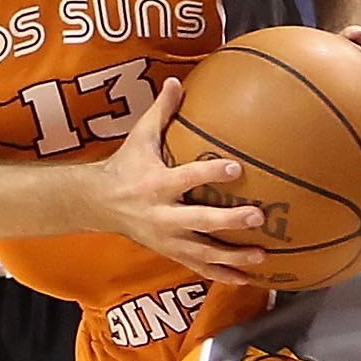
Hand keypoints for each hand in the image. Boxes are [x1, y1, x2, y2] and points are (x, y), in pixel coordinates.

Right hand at [87, 77, 270, 281]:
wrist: (99, 204)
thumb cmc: (126, 165)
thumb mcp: (139, 137)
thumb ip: (160, 111)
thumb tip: (176, 81)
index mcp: (157, 184)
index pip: (187, 178)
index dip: (210, 173)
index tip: (236, 168)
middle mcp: (163, 215)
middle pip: (199, 221)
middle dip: (228, 221)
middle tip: (258, 217)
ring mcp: (168, 239)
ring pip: (203, 252)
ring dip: (232, 257)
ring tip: (261, 256)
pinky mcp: (171, 253)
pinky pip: (199, 268)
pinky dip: (223, 276)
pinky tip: (248, 280)